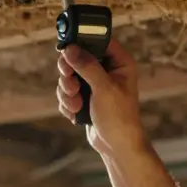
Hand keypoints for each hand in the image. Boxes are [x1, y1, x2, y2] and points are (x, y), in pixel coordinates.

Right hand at [58, 40, 148, 158]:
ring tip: (77, 105)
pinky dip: (68, 103)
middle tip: (71, 85)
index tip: (67, 51)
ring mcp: (94, 84)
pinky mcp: (84, 97)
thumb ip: (87, 66)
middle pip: (77, 57)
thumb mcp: (104, 88)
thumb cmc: (119, 117)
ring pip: (68, 77)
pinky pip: (67, 92)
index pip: (98, 40)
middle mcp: (107, 70)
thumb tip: (70, 49)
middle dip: (69, 75)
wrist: (116, 145)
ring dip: (68, 93)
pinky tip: (76, 114)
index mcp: (119, 62)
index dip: (81, 43)